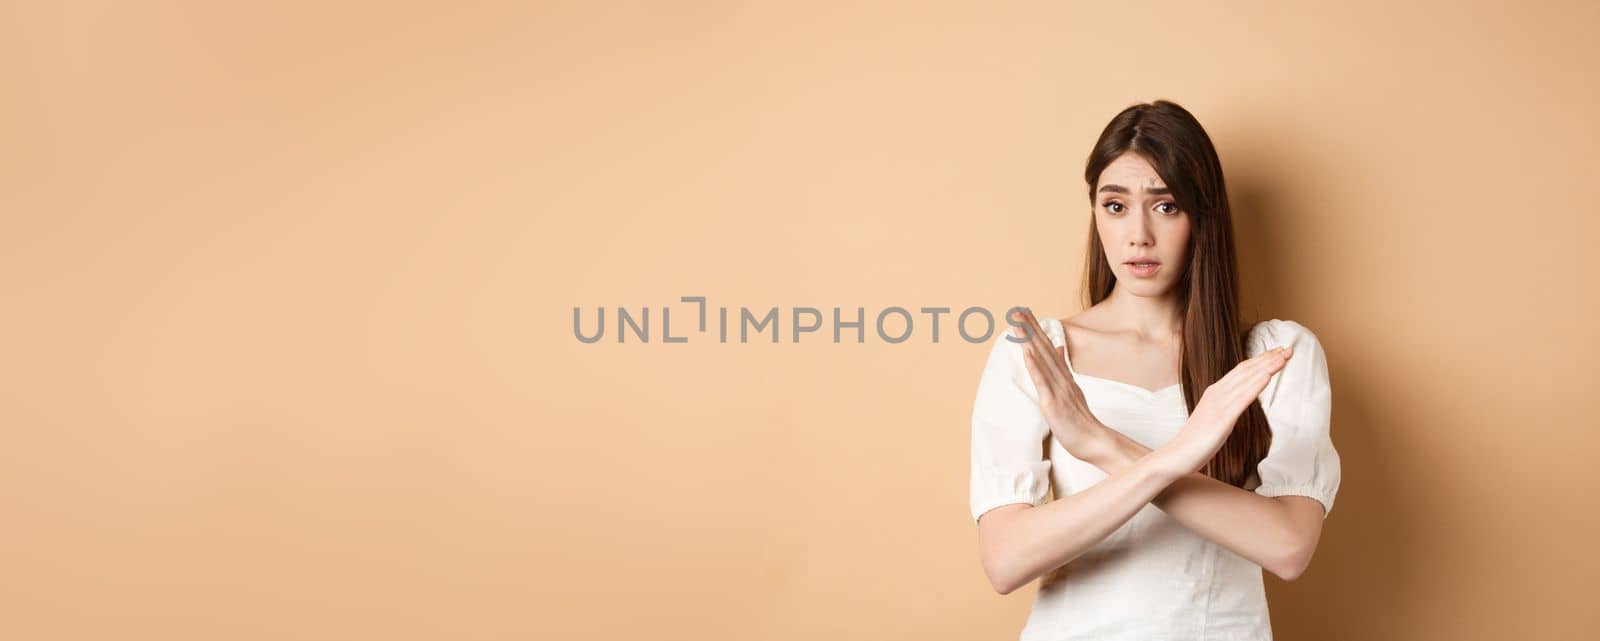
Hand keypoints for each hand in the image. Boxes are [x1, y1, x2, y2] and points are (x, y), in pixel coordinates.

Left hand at [1010, 309, 1107, 459]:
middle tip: (1017, 308)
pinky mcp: (1053, 402)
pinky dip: (1034, 364)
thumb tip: (1059, 346)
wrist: (1095, 441)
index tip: (1025, 314)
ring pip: (1041, 359)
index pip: (1047, 348)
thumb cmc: (1081, 422)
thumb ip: (1064, 369)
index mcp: (1063, 377)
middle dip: (1029, 328)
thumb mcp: (1072, 390)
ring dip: (1028, 339)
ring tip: (1018, 321)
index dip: (1036, 330)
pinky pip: (1042, 380)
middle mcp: (1060, 378)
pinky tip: (1026, 350)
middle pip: (1043, 348)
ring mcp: (1057, 389)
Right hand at [1162, 343, 1294, 472]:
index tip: (1277, 352)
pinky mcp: (1222, 418)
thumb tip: (1239, 402)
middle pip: (1246, 370)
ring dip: (1267, 367)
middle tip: (1288, 349)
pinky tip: (1267, 377)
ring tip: (1284, 357)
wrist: (1177, 455)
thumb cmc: (1196, 440)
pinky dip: (1255, 385)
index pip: (1241, 370)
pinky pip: (1242, 399)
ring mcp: (1219, 404)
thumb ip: (1226, 406)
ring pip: (1246, 380)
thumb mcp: (1214, 417)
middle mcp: (1216, 393)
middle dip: (1268, 358)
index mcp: (1214, 391)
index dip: (1260, 360)